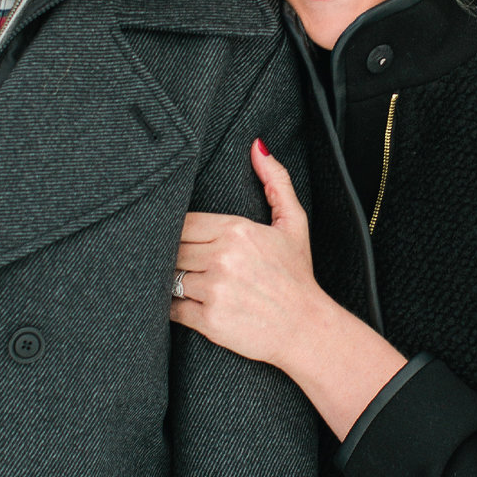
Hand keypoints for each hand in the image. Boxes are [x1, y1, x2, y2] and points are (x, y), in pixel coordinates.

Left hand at [170, 140, 328, 369]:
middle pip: (171, 249)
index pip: (182, 222)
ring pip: (169, 277)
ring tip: (190, 282)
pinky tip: (190, 303)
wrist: (308, 329)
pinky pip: (172, 308)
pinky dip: (174, 306)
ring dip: (172, 280)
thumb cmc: (297, 276)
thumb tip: (257, 146)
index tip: (188, 241)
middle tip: (185, 262)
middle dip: (174, 256)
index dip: (179, 232)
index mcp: (237, 230)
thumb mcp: (293, 224)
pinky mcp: (209, 320)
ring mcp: (214, 289)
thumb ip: (276, 182)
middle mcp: (223, 257)